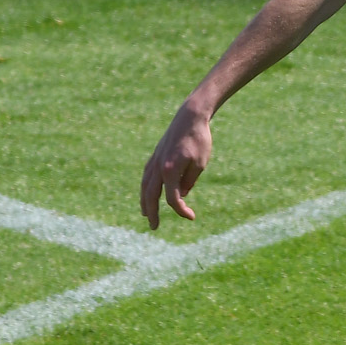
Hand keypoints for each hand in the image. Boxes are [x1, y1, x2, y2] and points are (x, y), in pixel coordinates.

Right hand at [140, 105, 212, 227]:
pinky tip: (147, 194)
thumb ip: (189, 181)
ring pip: (145, 186)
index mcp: (171, 170)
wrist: (190, 117)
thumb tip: (180, 195)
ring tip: (146, 214)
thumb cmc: (199, 140)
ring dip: (145, 202)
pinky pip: (146, 176)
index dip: (181, 210)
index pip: (172, 198)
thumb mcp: (200, 163)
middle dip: (152, 212)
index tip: (192, 217)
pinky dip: (145, 188)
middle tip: (154, 227)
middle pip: (152, 196)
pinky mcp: (155, 156)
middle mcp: (159, 167)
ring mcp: (154, 160)